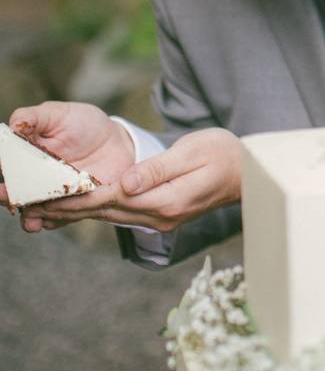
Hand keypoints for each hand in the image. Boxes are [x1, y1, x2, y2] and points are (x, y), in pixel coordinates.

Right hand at [0, 102, 135, 230]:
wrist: (118, 141)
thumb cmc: (83, 123)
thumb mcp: (58, 114)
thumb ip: (34, 118)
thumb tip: (14, 124)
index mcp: (25, 155)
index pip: (7, 164)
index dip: (2, 167)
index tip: (0, 168)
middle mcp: (34, 177)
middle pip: (15, 191)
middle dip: (8, 197)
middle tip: (5, 197)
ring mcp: (53, 193)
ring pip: (35, 209)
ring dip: (29, 216)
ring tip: (30, 220)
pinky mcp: (73, 204)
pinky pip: (61, 217)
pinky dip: (54, 221)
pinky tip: (50, 222)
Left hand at [21, 128, 242, 232]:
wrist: (251, 173)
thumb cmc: (225, 154)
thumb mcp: (193, 152)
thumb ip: (158, 169)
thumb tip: (126, 183)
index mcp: (165, 200)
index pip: (110, 199)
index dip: (74, 196)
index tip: (43, 196)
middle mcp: (160, 215)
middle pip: (104, 212)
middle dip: (65, 209)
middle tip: (26, 208)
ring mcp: (161, 218)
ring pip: (109, 216)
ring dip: (76, 213)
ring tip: (42, 212)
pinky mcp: (162, 214)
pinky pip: (121, 214)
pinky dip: (96, 211)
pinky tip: (78, 209)